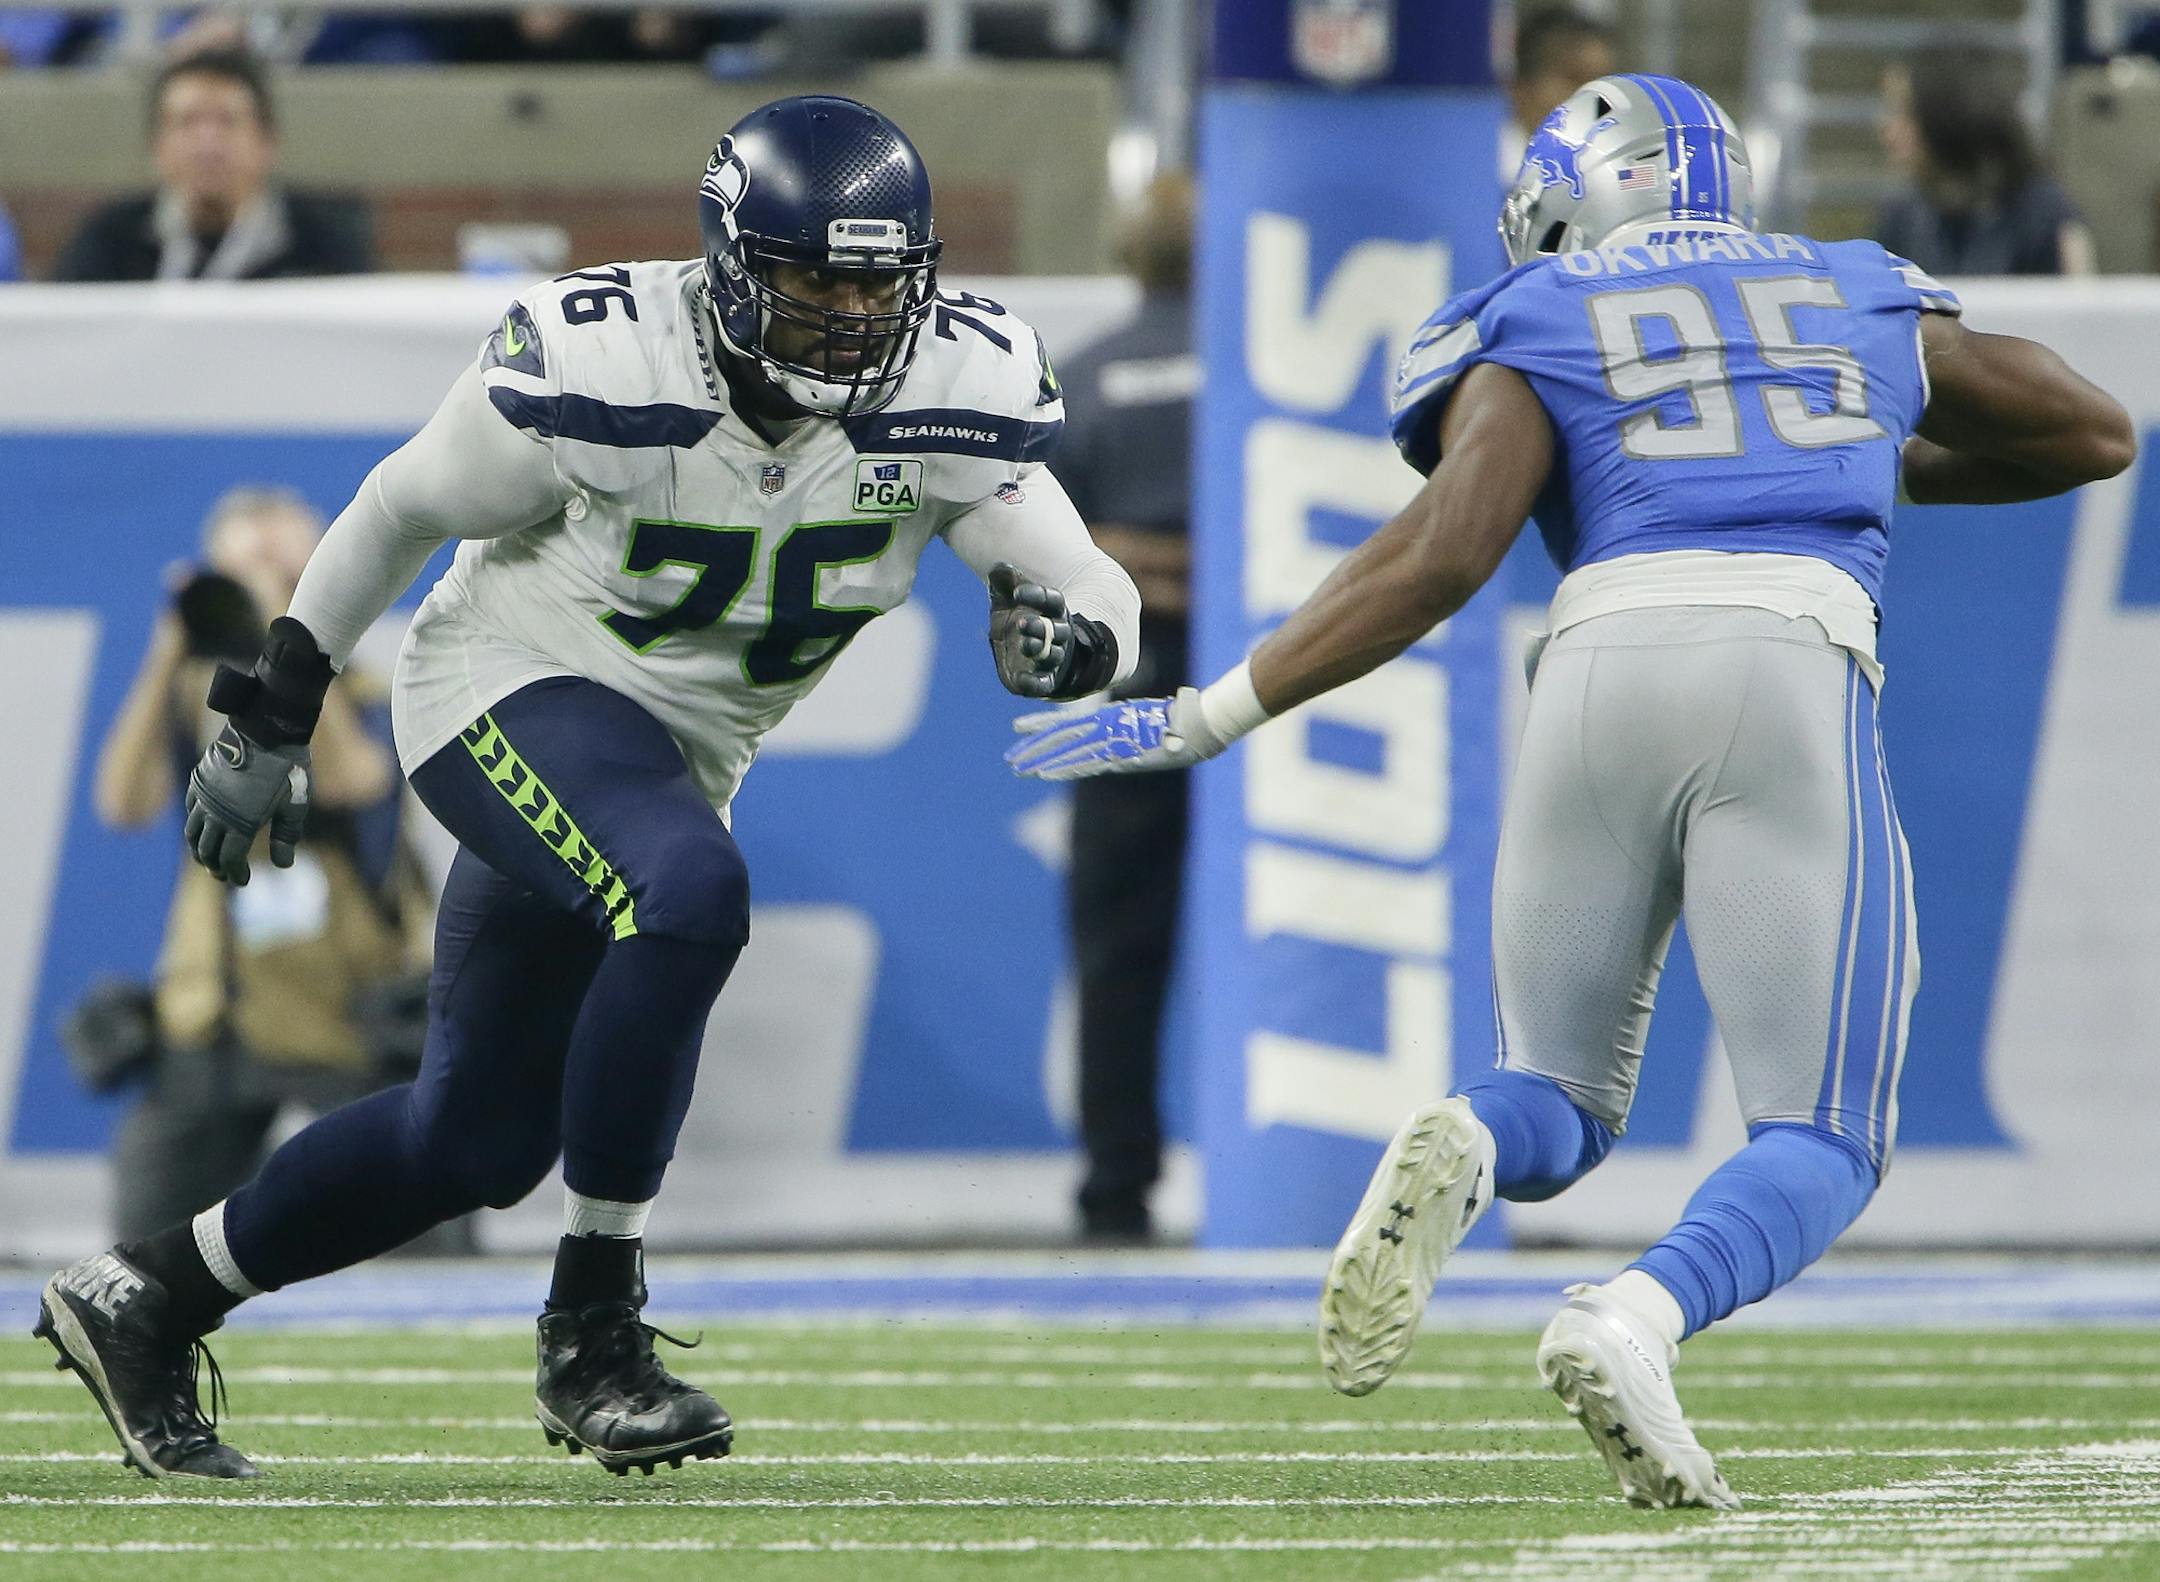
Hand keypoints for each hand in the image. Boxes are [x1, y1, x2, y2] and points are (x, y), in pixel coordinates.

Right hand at [184, 724, 309, 885]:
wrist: (267, 730)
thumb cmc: (288, 769)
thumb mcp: (294, 806)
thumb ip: (286, 836)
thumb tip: (283, 865)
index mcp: (241, 823)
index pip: (229, 859)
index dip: (234, 873)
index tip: (242, 880)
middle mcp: (216, 813)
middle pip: (207, 850)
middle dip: (215, 866)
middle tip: (224, 875)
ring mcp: (204, 796)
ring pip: (192, 832)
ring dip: (200, 849)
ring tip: (210, 858)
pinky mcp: (200, 781)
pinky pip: (190, 809)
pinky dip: (194, 825)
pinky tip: (203, 829)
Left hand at [986, 562, 1116, 699]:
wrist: (1024, 653)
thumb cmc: (1018, 618)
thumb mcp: (1007, 598)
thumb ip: (1004, 582)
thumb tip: (1000, 567)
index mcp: (1053, 610)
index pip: (1052, 600)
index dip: (1036, 595)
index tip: (1016, 592)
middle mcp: (1058, 634)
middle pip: (1056, 630)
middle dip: (1039, 626)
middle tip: (1020, 622)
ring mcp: (1053, 658)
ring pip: (1052, 655)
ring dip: (1038, 649)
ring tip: (1023, 644)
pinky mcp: (1044, 680)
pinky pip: (1044, 684)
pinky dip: (1034, 683)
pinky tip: (1020, 679)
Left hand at [1005, 688, 1225, 779]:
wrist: (1195, 726)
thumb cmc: (1175, 722)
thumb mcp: (1145, 722)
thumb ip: (1126, 730)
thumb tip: (1116, 739)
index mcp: (1107, 720)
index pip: (1066, 723)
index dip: (1041, 725)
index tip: (1017, 728)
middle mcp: (1105, 729)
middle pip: (1060, 739)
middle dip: (1034, 749)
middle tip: (1009, 759)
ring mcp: (1111, 741)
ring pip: (1068, 750)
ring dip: (1042, 760)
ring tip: (1018, 767)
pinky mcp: (1121, 753)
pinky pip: (1087, 763)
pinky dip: (1065, 768)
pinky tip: (1046, 773)